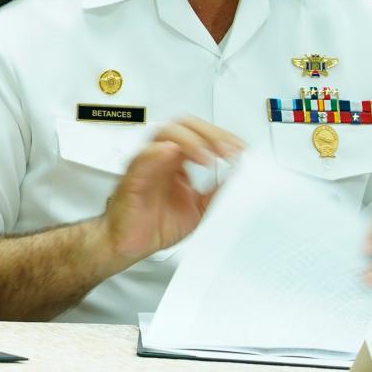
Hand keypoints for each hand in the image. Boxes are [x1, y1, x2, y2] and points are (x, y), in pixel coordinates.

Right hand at [99, 117, 243, 266]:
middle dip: (210, 134)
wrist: (130, 244)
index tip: (240, 150)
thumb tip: (240, 178)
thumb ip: (217, 192)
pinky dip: (157, 152)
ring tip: (207, 156)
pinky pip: (142, 158)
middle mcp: (162, 159)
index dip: (222, 137)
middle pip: (185, 126)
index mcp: (177, 163)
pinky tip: (172, 153)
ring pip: (165, 133)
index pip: (200, 135)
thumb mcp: (200, 209)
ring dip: (190, 140)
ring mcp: (147, 165)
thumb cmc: (155, 225)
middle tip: (228, 150)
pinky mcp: (133, 179)